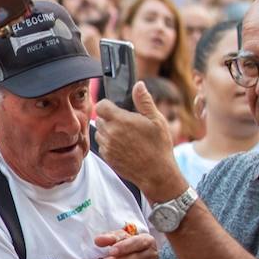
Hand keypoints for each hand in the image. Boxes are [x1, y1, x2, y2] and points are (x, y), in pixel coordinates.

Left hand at [95, 81, 185, 201]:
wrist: (156, 173)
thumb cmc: (159, 146)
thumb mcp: (156, 120)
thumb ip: (144, 101)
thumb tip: (138, 85)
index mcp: (120, 120)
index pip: (101, 105)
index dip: (108, 105)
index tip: (117, 108)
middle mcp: (110, 133)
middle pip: (99, 118)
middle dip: (110, 118)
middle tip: (126, 123)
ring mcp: (106, 146)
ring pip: (99, 132)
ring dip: (108, 131)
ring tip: (126, 136)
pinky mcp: (106, 157)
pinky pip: (102, 145)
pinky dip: (109, 143)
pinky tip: (124, 146)